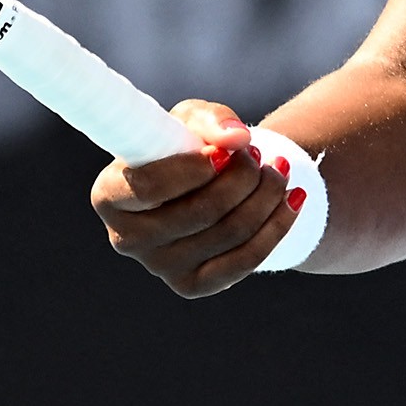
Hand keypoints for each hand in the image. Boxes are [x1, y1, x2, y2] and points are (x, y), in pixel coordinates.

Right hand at [90, 99, 304, 297]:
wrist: (209, 184)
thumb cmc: (189, 144)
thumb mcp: (193, 119)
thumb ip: (212, 120)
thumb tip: (237, 139)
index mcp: (110, 195)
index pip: (148, 188)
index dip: (192, 169)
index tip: (227, 152)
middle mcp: (126, 238)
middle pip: (199, 212)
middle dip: (243, 177)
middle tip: (260, 154)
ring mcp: (159, 267)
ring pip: (229, 233)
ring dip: (266, 195)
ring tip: (280, 167)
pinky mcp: (192, 286)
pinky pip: (244, 262)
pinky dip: (277, 226)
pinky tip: (295, 198)